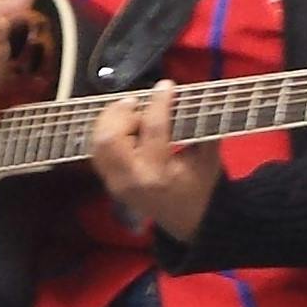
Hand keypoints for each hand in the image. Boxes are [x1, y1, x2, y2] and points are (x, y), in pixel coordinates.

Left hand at [88, 81, 221, 242]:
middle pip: (110, 137)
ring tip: (130, 112)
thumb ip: (201, 128)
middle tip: (139, 103)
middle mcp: (131, 180)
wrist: (188, 220)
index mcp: (158, 174)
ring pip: (99, 142)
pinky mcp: (109, 182)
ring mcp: (116, 183)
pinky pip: (98, 150)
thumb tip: (194, 96)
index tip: (166, 86)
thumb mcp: (208, 159)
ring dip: (111, 120)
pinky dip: (107, 132)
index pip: (153, 129)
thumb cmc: (200, 188)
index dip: (159, 102)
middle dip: (122, 112)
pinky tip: (123, 126)